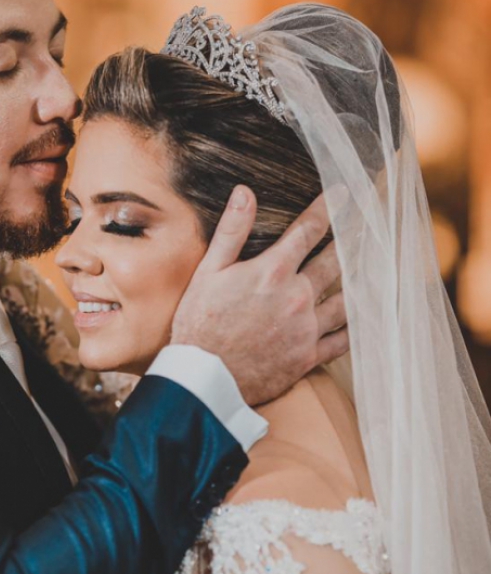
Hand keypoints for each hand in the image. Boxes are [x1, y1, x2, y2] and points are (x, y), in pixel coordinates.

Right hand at [171, 186, 347, 405]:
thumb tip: (245, 192)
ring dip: (361, 280)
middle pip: (336, 261)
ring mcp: (307, 328)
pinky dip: (356, 326)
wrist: (204, 380)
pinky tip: (365, 317)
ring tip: (373, 266)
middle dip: (353, 239)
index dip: (328, 208)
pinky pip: (343, 340)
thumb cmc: (199, 324)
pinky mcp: (309, 356)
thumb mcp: (208, 272)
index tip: (344, 193)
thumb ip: (231, 231)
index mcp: (272, 272)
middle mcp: (297, 297)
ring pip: (347, 299)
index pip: (308, 230)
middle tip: (368, 224)